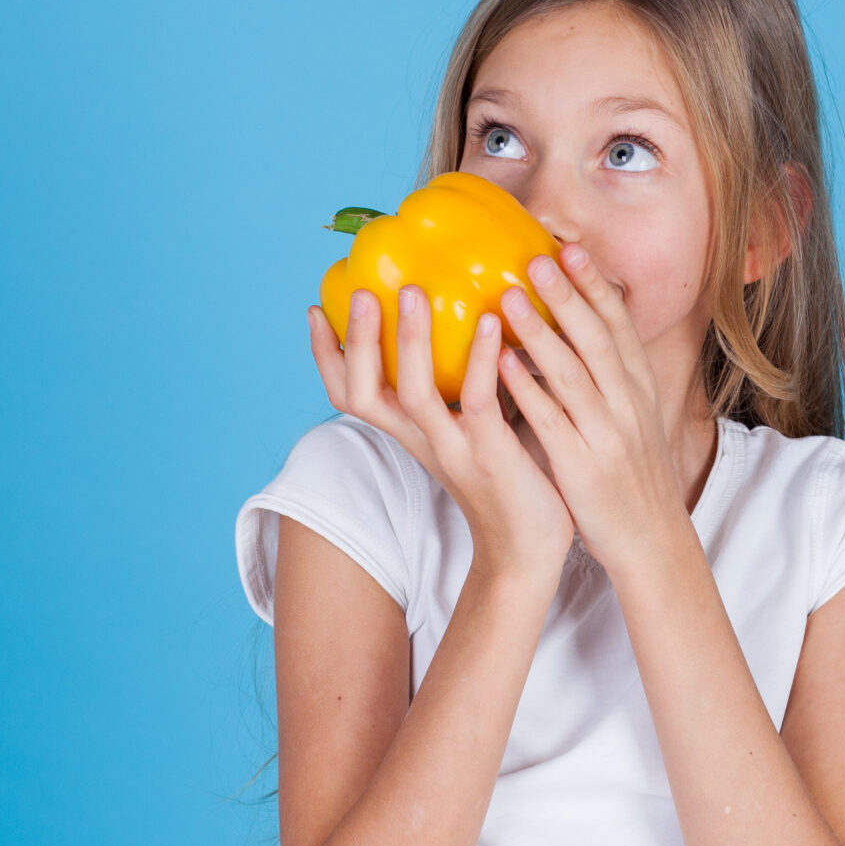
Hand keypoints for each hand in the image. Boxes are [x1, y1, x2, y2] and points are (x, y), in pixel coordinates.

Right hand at [309, 286, 573, 584]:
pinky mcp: (492, 456)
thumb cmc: (511, 482)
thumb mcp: (473, 432)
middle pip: (363, 394)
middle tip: (360, 291)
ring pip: (414, 394)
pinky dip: (480, 361)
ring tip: (414, 293)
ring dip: (410, 342)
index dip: (325, 356)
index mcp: (411, 435)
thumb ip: (464, 389)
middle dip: (355, 342)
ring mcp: (454, 450)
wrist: (529, 554)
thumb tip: (475, 321)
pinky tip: (490, 323)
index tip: (315, 308)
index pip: (350, 395)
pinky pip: (480, 402)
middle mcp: (422, 442)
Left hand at [493, 245, 696, 577]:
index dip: (596, 288)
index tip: (573, 250)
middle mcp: (627, 406)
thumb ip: (609, 378)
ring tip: (510, 297)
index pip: (619, 328)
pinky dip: (529, 390)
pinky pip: (552, 422)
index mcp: (638, 391)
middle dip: (569, 296)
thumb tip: (580, 333)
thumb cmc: (630, 476)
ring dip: (542, 332)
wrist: (651, 541)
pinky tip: (504, 364)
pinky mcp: (582, 468)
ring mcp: (606, 436)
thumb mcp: (632, 419)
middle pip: (597, 340)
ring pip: (573, 374)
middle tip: (538, 256)